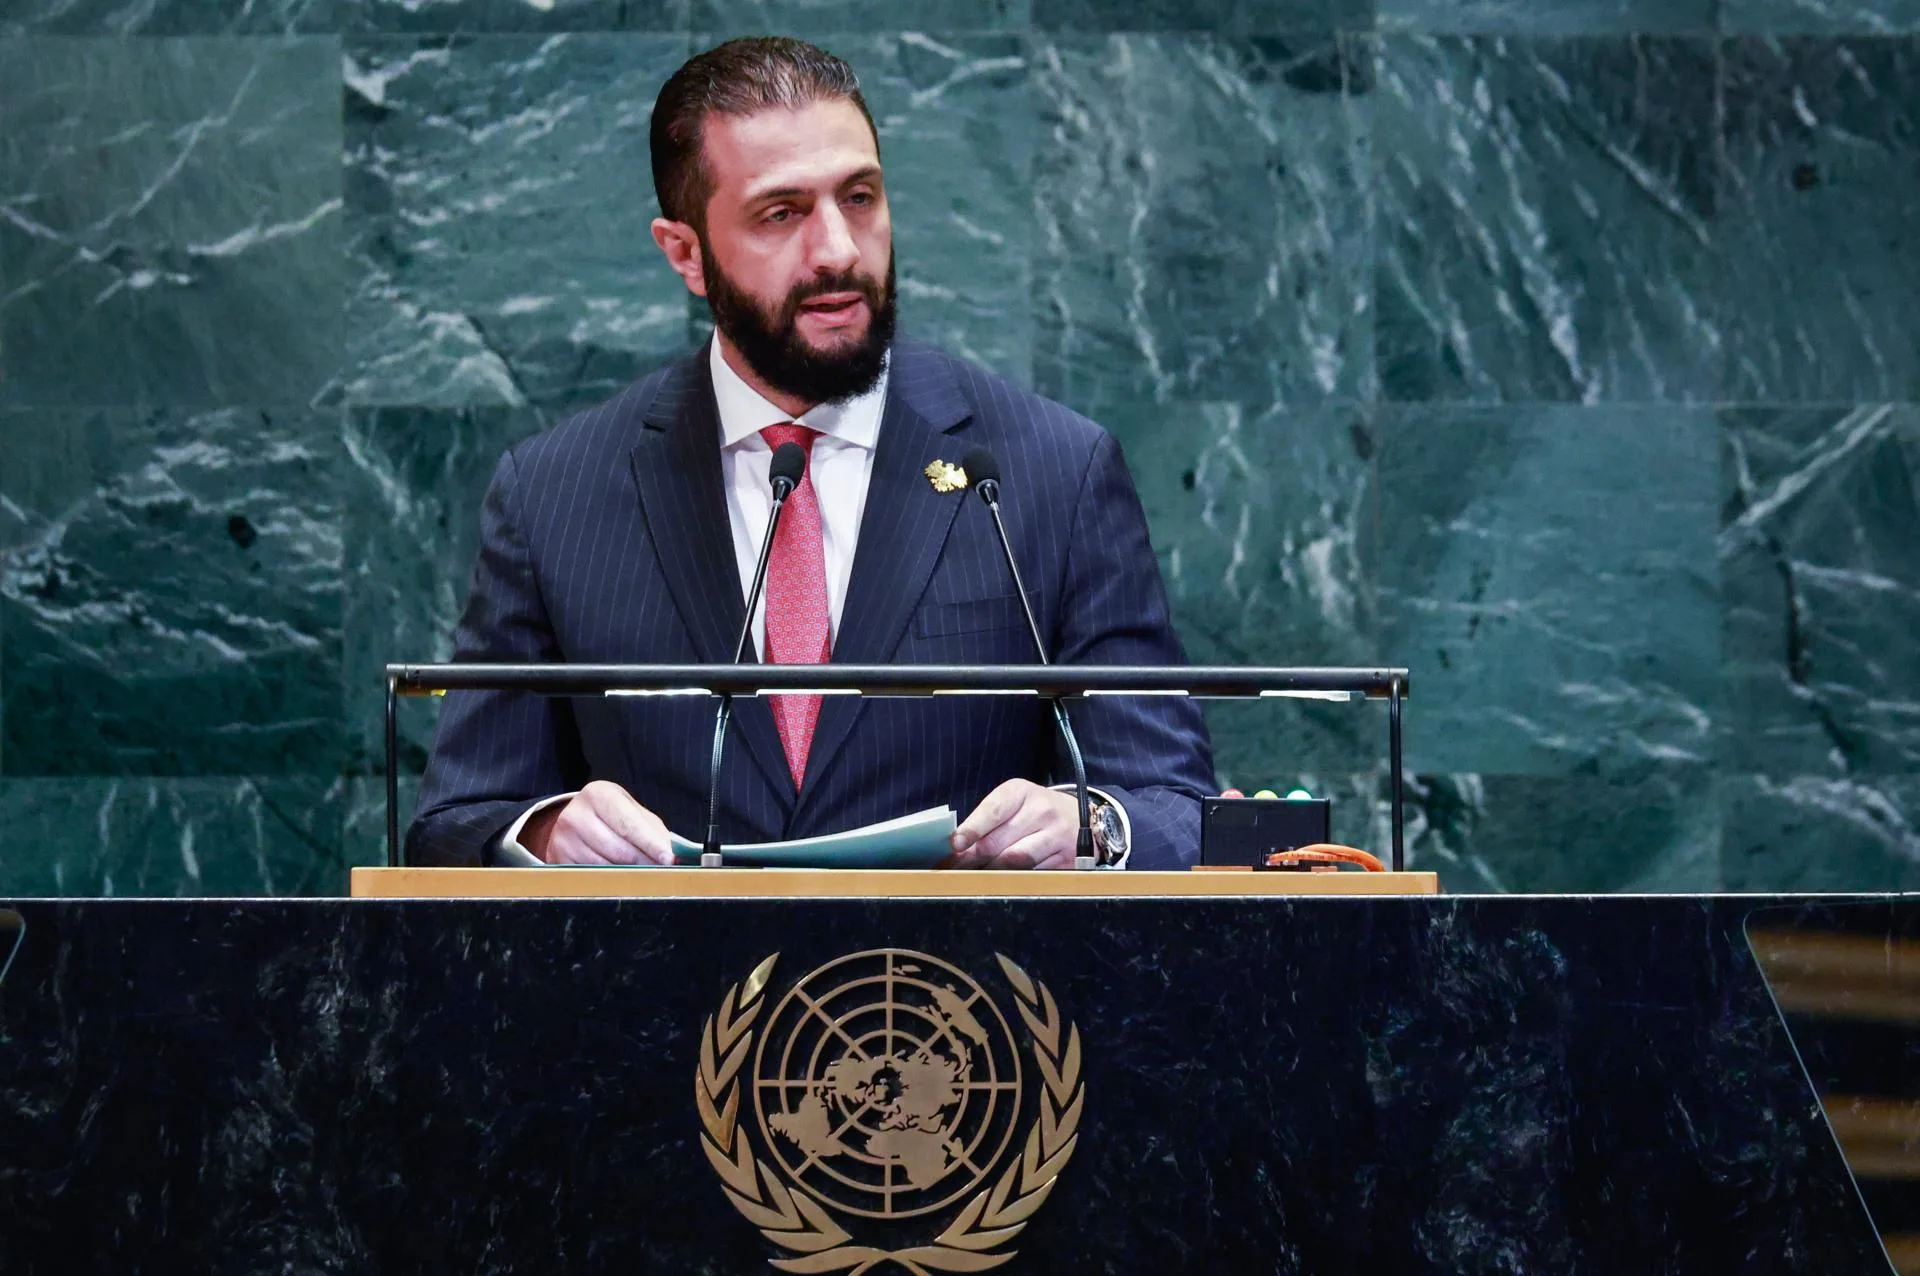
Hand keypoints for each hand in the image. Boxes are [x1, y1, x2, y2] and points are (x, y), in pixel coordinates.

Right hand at [524, 781, 675, 864]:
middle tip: (659, 873)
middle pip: (618, 849)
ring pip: (604, 866)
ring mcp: (562, 838)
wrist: (574, 821)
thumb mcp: (631, 812)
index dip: (651, 845)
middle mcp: (575, 813)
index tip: (668, 860)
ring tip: (639, 874)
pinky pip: (589, 877)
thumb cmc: (611, 816)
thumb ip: (652, 831)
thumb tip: (668, 858)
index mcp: (598, 794)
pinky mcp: (558, 859)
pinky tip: (617, 878)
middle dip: (643, 863)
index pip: (629, 825)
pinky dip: (608, 881)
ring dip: (627, 875)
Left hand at [946, 780, 1079, 869]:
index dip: (971, 830)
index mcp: (1022, 792)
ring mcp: (1057, 836)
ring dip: (991, 872)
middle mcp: (1041, 811)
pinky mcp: (1066, 860)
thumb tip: (958, 846)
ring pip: (1015, 862)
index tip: (955, 845)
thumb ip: (988, 819)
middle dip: (972, 859)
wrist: (1082, 817)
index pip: (992, 811)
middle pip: (999, 842)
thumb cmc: (1035, 810)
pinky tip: (1003, 881)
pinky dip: (1014, 880)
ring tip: (976, 876)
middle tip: (955, 869)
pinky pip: (1032, 875)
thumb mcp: (1015, 802)